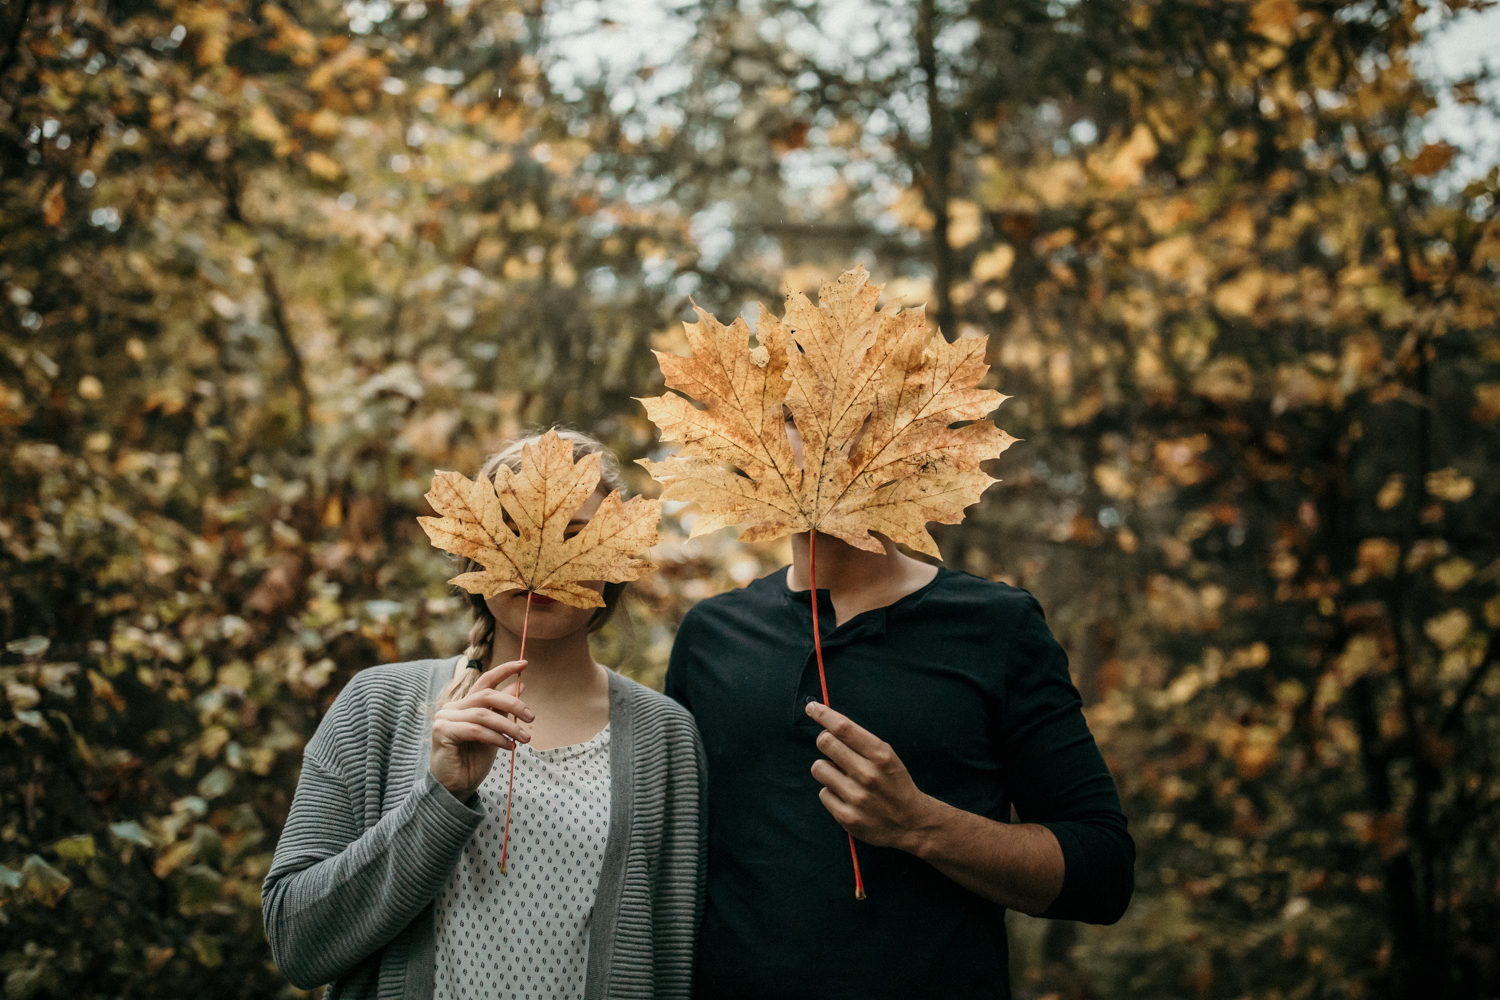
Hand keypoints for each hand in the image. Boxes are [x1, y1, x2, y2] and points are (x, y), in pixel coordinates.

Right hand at [430, 659, 532, 801]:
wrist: (457, 788)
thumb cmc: (474, 760)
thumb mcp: (496, 731)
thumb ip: (504, 709)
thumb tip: (521, 684)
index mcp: (465, 705)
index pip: (485, 681)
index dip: (504, 670)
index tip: (524, 663)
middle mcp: (453, 707)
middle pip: (487, 696)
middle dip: (513, 704)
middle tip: (532, 717)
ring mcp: (444, 718)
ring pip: (483, 714)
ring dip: (509, 727)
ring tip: (525, 739)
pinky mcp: (442, 731)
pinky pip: (475, 730)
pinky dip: (496, 738)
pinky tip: (508, 747)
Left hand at [806, 701, 945, 853]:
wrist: (912, 822)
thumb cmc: (895, 783)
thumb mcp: (887, 757)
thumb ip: (860, 743)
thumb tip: (827, 727)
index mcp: (881, 755)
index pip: (843, 728)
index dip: (823, 714)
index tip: (811, 707)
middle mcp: (868, 774)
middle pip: (825, 743)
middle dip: (824, 741)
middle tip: (832, 747)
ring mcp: (857, 797)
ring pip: (819, 768)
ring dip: (826, 769)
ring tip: (841, 776)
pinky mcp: (847, 817)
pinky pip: (823, 793)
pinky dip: (831, 792)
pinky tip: (846, 797)